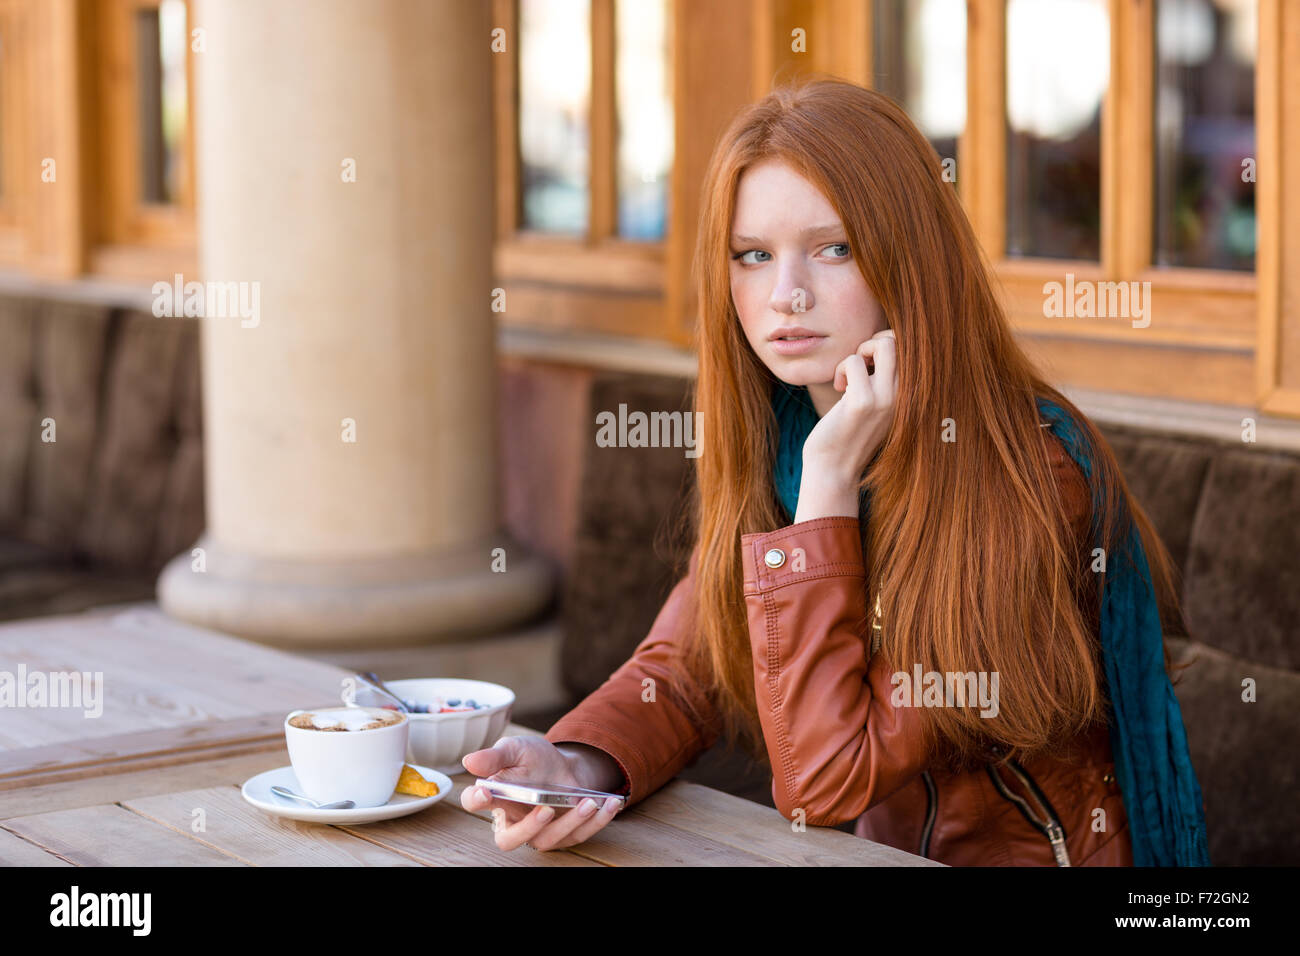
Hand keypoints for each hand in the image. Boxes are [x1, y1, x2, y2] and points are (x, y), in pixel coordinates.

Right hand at [460, 736, 623, 851]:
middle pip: (510, 839)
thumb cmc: (534, 759)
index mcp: (495, 798)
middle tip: (544, 809)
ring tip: (587, 802)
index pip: (474, 804)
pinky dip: (597, 821)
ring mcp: (539, 832)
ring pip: (548, 840)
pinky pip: (580, 835)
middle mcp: (513, 820)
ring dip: (570, 823)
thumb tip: (469, 761)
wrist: (565, 766)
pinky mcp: (564, 835)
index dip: (475, 802)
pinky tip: (610, 804)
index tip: (484, 793)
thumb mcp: (516, 749)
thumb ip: (495, 756)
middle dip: (528, 827)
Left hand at [795, 329, 896, 520]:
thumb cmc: (851, 433)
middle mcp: (907, 397)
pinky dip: (841, 369)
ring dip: (858, 354)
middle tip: (860, 365)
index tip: (870, 367)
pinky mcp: (863, 403)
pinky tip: (839, 388)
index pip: (917, 350)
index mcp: (913, 396)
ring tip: (848, 377)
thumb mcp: (878, 405)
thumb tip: (883, 342)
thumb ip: (886, 379)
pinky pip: (854, 361)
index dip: (889, 346)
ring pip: (884, 344)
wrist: (834, 470)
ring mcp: (887, 400)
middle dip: (875, 342)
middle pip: (903, 342)